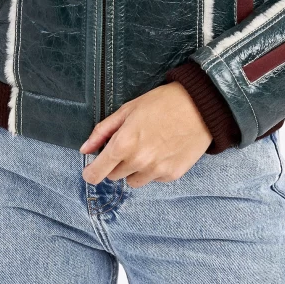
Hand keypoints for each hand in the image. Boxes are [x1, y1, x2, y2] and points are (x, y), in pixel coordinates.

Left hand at [79, 82, 213, 187]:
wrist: (199, 106)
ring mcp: (156, 171)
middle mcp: (138, 162)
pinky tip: (162, 150)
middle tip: (128, 144)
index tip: (91, 169)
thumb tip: (85, 149)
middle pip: (114, 176)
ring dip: (134, 169)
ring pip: (133, 180)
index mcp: (124, 144)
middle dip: (116, 163)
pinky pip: (153, 179)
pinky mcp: (171, 175)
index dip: (91, 172)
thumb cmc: (162, 102)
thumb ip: (103, 131)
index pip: (97, 173)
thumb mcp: (128, 110)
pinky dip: (153, 169)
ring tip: (148, 146)